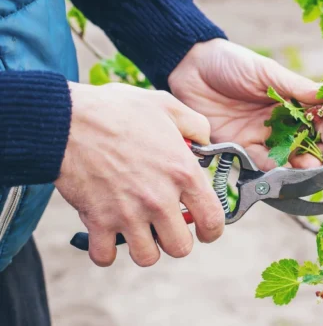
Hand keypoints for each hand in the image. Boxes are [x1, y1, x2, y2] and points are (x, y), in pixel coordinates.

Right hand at [55, 83, 223, 266]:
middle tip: (167, 228)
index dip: (212, 231)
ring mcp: (128, 213)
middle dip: (176, 241)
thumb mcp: (167, 106)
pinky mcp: (97, 220)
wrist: (67, 119)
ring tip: (139, 232)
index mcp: (183, 172)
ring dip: (144, 248)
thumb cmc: (116, 110)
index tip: (205, 231)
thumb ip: (195, 125)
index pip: (213, 219)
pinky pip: (105, 256)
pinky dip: (105, 252)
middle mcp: (160, 199)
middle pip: (181, 247)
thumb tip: (206, 142)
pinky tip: (107, 235)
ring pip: (147, 257)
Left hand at [168, 39, 322, 169]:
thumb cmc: (231, 63)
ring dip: (301, 167)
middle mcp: (280, 122)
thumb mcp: (266, 71)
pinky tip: (284, 173)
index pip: (318, 119)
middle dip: (320, 155)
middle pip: (306, 143)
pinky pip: (261, 164)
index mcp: (291, 100)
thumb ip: (296, 87)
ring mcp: (261, 137)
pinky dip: (274, 170)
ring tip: (310, 171)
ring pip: (287, 157)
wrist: (190, 69)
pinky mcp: (240, 148)